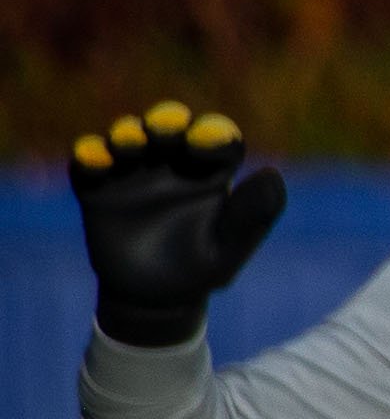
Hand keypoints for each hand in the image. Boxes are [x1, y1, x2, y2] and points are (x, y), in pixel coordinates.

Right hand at [70, 103, 286, 347]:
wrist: (154, 298)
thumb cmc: (203, 267)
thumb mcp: (230, 247)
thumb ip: (251, 214)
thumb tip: (271, 173)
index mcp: (212, 170)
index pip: (218, 138)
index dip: (214, 134)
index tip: (207, 141)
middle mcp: (172, 161)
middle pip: (170, 126)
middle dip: (167, 120)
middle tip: (166, 127)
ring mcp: (133, 171)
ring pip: (129, 136)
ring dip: (128, 133)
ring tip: (132, 144)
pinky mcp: (98, 188)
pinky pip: (90, 163)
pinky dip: (90, 155)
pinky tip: (97, 160)